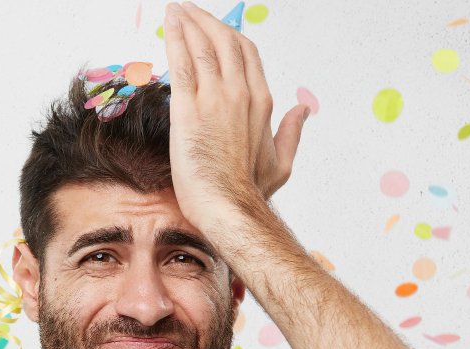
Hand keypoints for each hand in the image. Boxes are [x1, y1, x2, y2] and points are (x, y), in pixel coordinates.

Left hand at [163, 1, 308, 228]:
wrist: (228, 207)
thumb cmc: (250, 192)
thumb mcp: (281, 163)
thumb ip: (291, 133)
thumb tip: (303, 111)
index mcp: (262, 102)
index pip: (247, 54)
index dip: (229, 35)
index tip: (214, 28)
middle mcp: (240, 93)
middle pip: (225, 42)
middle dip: (206, 20)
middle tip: (189, 9)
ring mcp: (215, 99)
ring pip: (203, 47)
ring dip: (187, 23)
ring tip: (174, 10)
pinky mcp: (188, 109)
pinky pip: (181, 64)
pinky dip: (174, 40)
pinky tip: (167, 26)